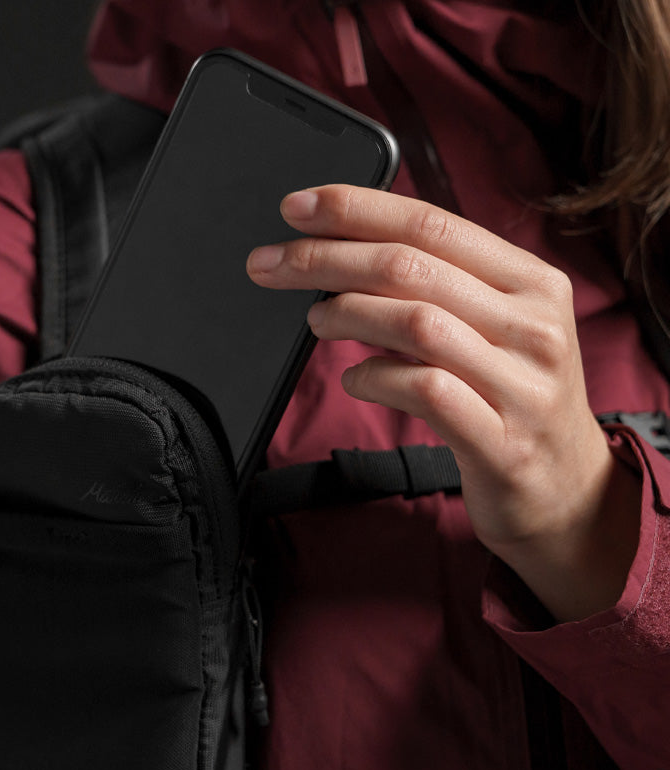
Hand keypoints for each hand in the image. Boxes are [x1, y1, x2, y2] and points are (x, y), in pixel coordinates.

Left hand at [246, 184, 640, 622]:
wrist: (568, 493)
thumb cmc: (511, 402)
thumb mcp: (496, 332)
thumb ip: (442, 291)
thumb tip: (348, 256)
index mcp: (532, 282)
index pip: (432, 223)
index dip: (356, 209)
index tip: (296, 207)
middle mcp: (535, 324)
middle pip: (412, 267)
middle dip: (326, 259)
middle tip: (270, 264)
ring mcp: (522, 384)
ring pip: (417, 322)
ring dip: (347, 314)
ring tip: (314, 321)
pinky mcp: (502, 440)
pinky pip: (425, 392)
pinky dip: (375, 378)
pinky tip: (355, 379)